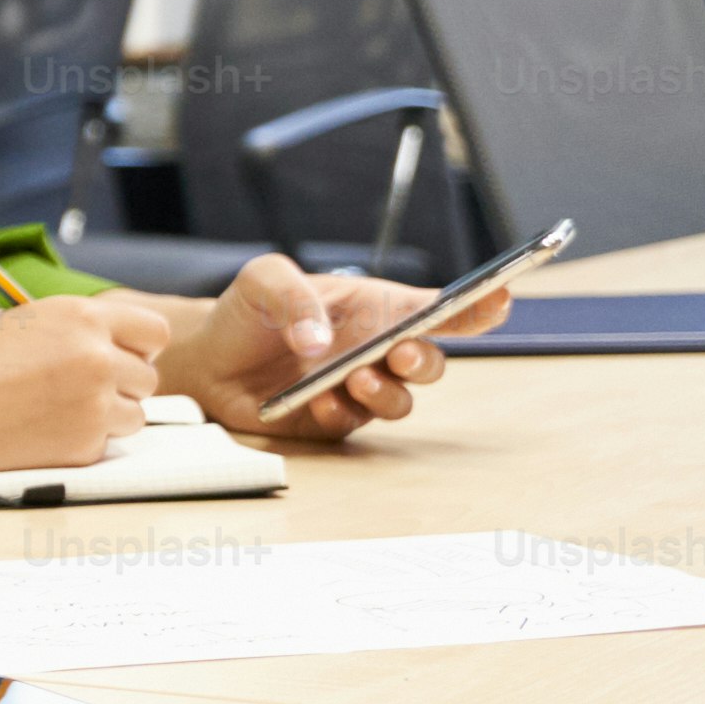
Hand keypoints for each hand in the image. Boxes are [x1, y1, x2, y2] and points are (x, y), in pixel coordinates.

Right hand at [0, 293, 174, 471]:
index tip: (115, 354)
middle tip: (76, 389)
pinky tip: (37, 433)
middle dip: (120, 383)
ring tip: (55, 412)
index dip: (136, 346)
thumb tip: (103, 345)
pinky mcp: (83, 448)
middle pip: (147, 377)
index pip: (154, 332)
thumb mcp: (16, 321)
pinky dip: (79, 442)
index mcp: (81, 316)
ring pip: (134, 415)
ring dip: (106, 415)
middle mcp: (98, 358)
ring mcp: (95, 406)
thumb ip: (68, 331)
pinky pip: (104, 445)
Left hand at [155, 253, 499, 438]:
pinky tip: (318, 400)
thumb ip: (293, 297)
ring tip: (353, 378)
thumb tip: (319, 340)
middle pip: (428, 361)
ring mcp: (359, 388)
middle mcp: (377, 350)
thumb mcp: (264, 281)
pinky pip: (354, 423)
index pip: (435, 308)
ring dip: (385, 392)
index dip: (475, 306)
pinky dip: (342, 411)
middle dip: (423, 359)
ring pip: (400, 399)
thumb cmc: (247, 312)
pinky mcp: (334, 420)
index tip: (498, 299)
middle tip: (398, 352)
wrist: (206, 359)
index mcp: (375, 308)